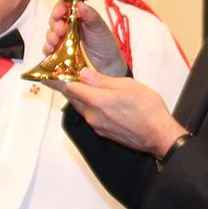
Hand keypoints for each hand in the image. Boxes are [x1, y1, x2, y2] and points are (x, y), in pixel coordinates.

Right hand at [45, 0, 127, 76]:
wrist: (107, 66)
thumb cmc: (105, 44)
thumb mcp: (99, 27)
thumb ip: (90, 15)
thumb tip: (79, 3)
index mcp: (78, 17)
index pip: (65, 6)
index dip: (61, 5)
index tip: (60, 9)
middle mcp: (68, 26)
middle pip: (55, 19)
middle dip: (55, 21)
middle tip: (60, 28)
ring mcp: (62, 39)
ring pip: (50, 33)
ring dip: (50, 34)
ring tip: (56, 38)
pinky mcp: (58, 53)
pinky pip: (48, 49)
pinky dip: (47, 48)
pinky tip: (51, 49)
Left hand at [47, 68, 185, 156]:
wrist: (159, 135)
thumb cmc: (148, 109)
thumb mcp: (127, 86)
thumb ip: (103, 81)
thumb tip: (84, 74)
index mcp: (97, 101)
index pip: (70, 88)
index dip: (59, 79)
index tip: (48, 73)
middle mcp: (93, 115)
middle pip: (73, 98)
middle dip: (68, 86)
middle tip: (64, 74)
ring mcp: (97, 125)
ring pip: (82, 107)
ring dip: (79, 96)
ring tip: (82, 84)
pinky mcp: (103, 132)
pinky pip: (90, 116)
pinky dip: (89, 106)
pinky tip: (98, 100)